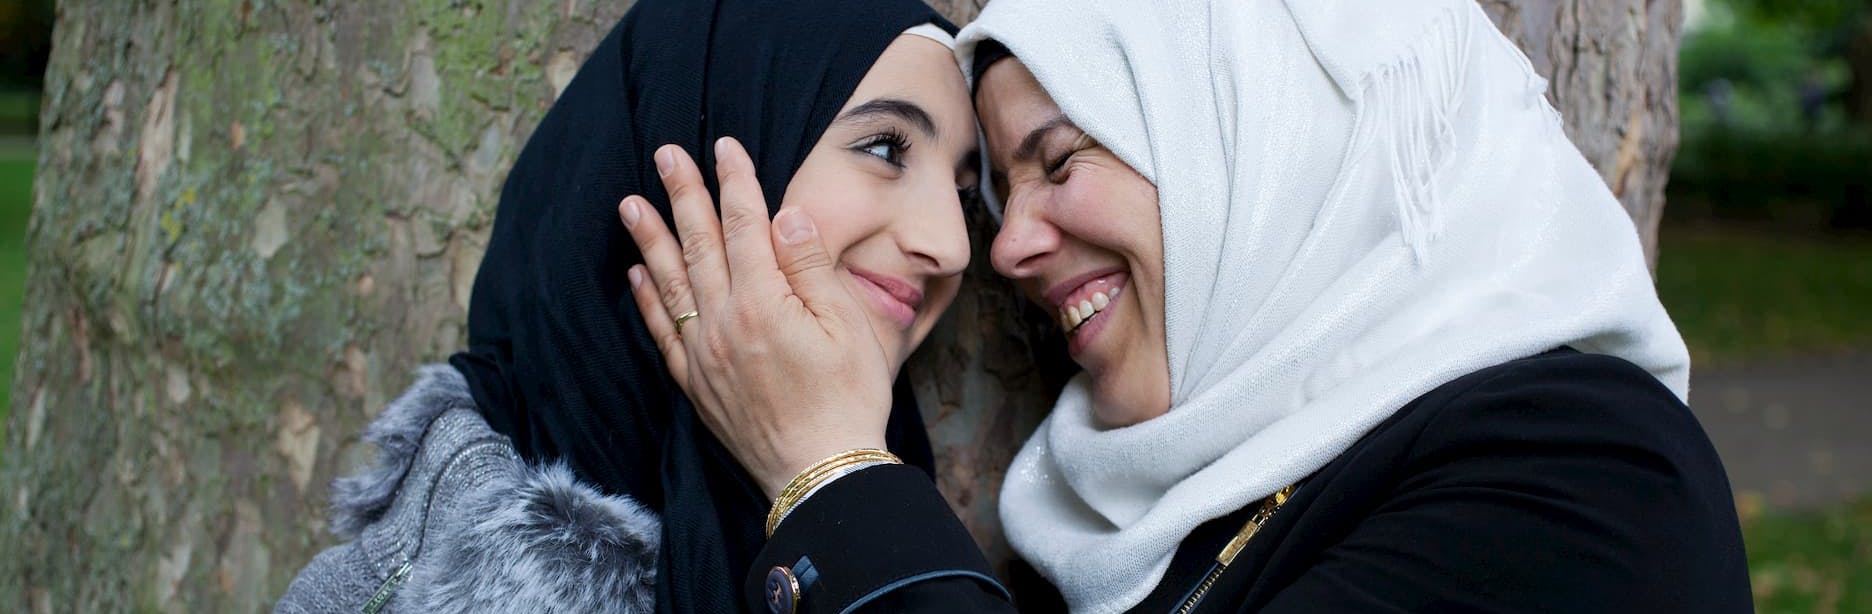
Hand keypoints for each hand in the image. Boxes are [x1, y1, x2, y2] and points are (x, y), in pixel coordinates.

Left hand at [619, 137, 893, 498]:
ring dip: (650, 238)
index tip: (725, 147)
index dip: (735, 182)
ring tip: (631, 203)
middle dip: (683, 194)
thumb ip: (810, 266)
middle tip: (666, 155)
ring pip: (670, 282)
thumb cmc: (848, 398)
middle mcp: (723, 322)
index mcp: (764, 302)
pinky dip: (647, 298)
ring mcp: (703, 354)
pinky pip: (662, 330)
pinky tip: (637, 273)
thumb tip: (784, 215)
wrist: (822, 472)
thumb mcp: (847, 324)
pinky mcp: (696, 383)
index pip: (746, 225)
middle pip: (699, 244)